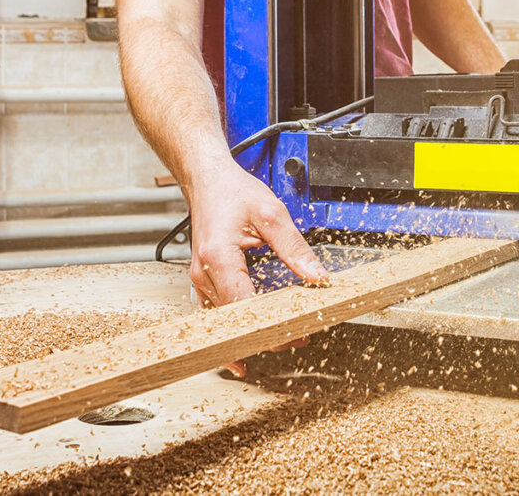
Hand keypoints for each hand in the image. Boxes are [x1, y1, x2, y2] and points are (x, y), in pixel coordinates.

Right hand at [187, 161, 328, 376]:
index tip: (296, 332)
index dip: (271, 325)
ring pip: (226, 321)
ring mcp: (201, 279)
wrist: (207, 180)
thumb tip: (317, 276)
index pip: (245, 308)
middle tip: (300, 337)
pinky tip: (253, 338)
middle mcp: (204, 274)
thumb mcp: (272, 214)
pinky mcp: (204, 280)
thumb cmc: (232, 192)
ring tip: (287, 336)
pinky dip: (237, 325)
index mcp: (219, 258)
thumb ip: (295, 247)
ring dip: (253, 331)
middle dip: (267, 333)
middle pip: (236, 320)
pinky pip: (218, 312)